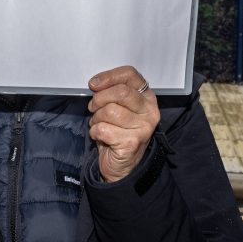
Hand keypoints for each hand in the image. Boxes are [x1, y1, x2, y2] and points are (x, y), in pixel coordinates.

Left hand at [87, 66, 160, 182]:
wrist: (122, 166)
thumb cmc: (118, 132)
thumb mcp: (119, 108)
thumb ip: (112, 92)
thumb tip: (95, 84)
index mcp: (147, 98)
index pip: (130, 75)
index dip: (109, 76)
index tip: (94, 84)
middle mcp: (150, 111)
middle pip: (120, 92)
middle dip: (99, 99)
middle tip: (93, 107)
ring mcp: (143, 128)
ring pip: (109, 111)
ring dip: (96, 118)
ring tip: (98, 124)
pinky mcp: (132, 143)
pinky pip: (103, 129)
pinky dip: (95, 132)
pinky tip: (100, 136)